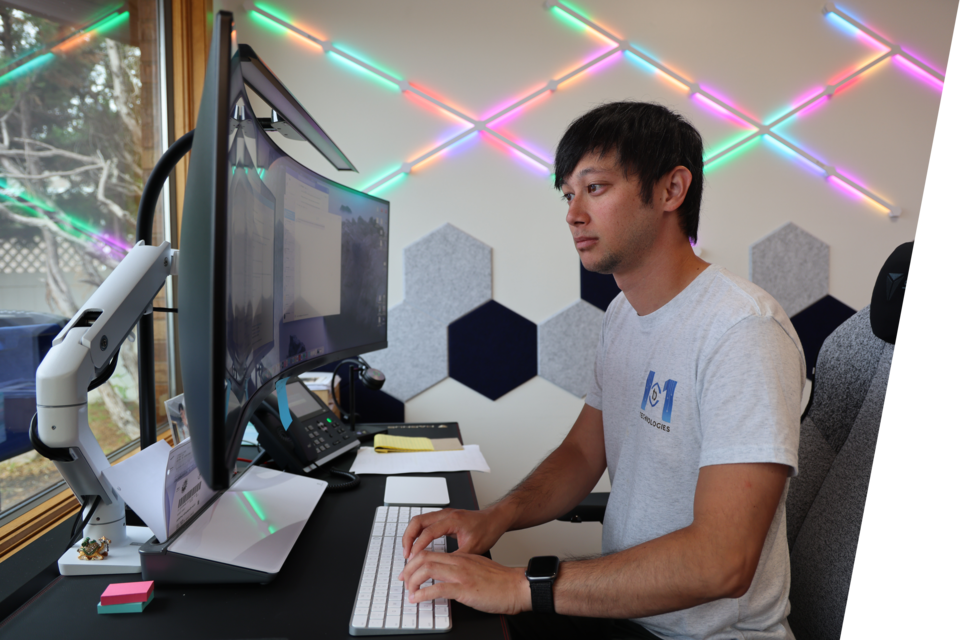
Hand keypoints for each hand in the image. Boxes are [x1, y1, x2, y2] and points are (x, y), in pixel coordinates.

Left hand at [398, 551, 529, 614]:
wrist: (517, 587)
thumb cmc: (501, 581)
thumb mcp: (478, 568)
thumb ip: (463, 569)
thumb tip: (448, 579)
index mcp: (462, 557)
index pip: (431, 552)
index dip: (415, 561)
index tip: (409, 572)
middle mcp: (459, 562)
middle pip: (425, 558)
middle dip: (409, 569)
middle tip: (404, 580)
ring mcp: (461, 575)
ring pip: (427, 569)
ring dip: (413, 581)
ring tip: (409, 591)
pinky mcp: (465, 589)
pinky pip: (438, 589)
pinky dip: (423, 594)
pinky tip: (418, 599)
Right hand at [402, 507, 509, 558]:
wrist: (495, 519)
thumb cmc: (487, 530)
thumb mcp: (473, 548)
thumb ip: (456, 557)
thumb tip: (440, 569)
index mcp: (452, 520)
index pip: (428, 531)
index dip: (418, 546)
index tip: (412, 558)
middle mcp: (445, 514)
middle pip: (417, 521)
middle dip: (408, 538)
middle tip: (406, 555)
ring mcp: (443, 514)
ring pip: (419, 521)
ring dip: (411, 535)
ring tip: (408, 552)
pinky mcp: (443, 517)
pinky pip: (424, 523)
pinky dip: (417, 533)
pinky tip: (417, 545)